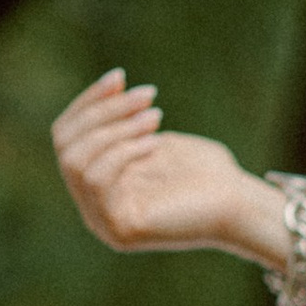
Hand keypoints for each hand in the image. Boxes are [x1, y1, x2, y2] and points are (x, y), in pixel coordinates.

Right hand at [53, 71, 258, 253]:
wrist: (239, 204)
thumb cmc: (203, 172)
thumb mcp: (156, 137)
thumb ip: (124, 120)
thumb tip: (108, 86)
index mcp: (96, 186)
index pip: (65, 137)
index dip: (88, 102)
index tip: (119, 76)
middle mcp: (91, 208)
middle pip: (66, 146)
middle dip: (104, 111)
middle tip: (148, 95)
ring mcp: (101, 222)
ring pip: (76, 161)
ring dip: (116, 129)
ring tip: (155, 117)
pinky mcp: (119, 229)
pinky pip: (97, 179)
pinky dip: (122, 152)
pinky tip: (154, 142)